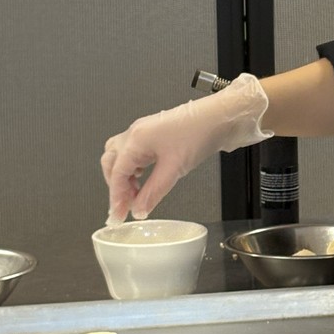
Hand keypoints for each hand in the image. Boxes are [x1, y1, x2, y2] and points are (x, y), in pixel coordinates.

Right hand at [101, 74, 271, 223]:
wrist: (221, 118)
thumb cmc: (200, 133)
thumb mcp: (174, 169)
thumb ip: (153, 192)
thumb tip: (139, 210)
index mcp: (136, 139)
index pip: (116, 173)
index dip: (116, 198)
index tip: (118, 215)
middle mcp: (137, 132)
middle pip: (112, 163)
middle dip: (116, 186)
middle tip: (125, 206)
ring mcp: (146, 131)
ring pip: (121, 155)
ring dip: (124, 176)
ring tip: (135, 194)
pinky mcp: (156, 133)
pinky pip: (135, 151)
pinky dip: (134, 167)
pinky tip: (144, 177)